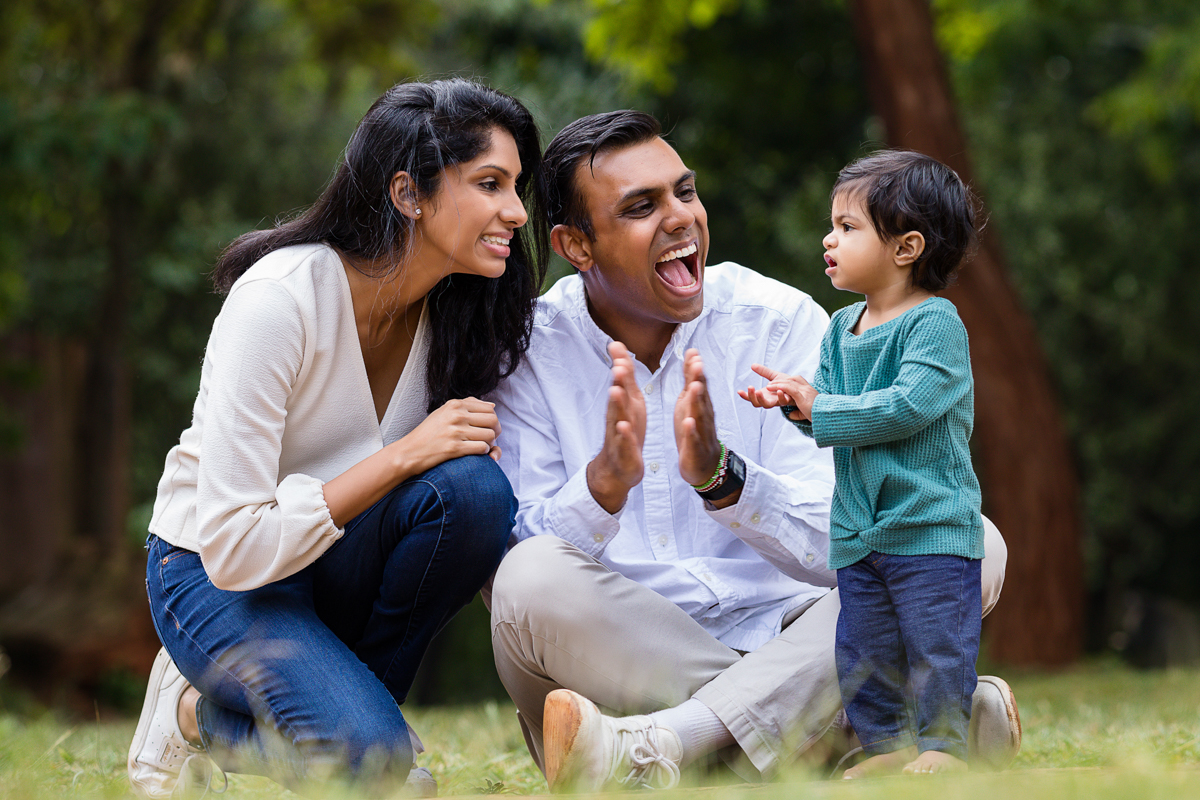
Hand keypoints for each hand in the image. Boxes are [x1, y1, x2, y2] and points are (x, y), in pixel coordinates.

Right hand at [393, 397, 501, 475]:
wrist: (409, 452)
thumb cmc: (427, 433)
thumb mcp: (444, 412)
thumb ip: (467, 406)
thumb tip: (492, 405)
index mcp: (455, 405)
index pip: (489, 408)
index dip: (493, 419)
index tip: (488, 427)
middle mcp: (457, 416)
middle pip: (493, 420)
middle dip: (496, 431)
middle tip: (490, 438)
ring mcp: (456, 432)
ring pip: (490, 435)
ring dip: (490, 443)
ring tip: (481, 446)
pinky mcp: (455, 448)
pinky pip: (482, 448)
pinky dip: (484, 452)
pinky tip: (475, 453)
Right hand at [586, 341, 645, 513]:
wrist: (620, 466)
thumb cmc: (627, 427)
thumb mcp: (628, 399)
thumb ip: (624, 374)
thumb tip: (617, 345)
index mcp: (623, 404)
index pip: (620, 382)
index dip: (621, 366)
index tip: (618, 348)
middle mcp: (618, 416)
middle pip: (617, 397)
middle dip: (617, 381)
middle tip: (617, 366)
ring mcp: (619, 434)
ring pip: (617, 417)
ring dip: (616, 405)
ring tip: (615, 391)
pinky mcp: (625, 452)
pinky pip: (624, 443)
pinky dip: (624, 435)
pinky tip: (624, 427)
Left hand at [674, 348, 723, 486]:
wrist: (705, 464)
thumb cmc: (695, 429)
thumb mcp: (690, 400)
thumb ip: (691, 378)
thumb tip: (693, 354)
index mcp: (700, 404)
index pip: (699, 384)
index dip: (696, 369)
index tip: (693, 353)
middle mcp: (703, 416)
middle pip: (702, 396)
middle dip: (699, 380)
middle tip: (697, 364)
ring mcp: (700, 432)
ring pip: (699, 415)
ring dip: (697, 401)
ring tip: (694, 387)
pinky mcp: (694, 448)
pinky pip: (693, 439)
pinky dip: (691, 431)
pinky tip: (688, 423)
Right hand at [739, 364, 817, 420]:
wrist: (800, 388)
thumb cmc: (786, 384)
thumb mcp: (773, 376)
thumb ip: (763, 372)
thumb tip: (752, 365)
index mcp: (765, 396)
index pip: (753, 398)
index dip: (745, 396)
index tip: (739, 391)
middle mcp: (770, 400)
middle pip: (757, 403)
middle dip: (752, 397)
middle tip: (750, 388)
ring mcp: (778, 402)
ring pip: (767, 405)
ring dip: (762, 399)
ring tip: (759, 391)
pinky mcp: (787, 401)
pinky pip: (782, 401)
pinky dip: (779, 397)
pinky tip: (778, 389)